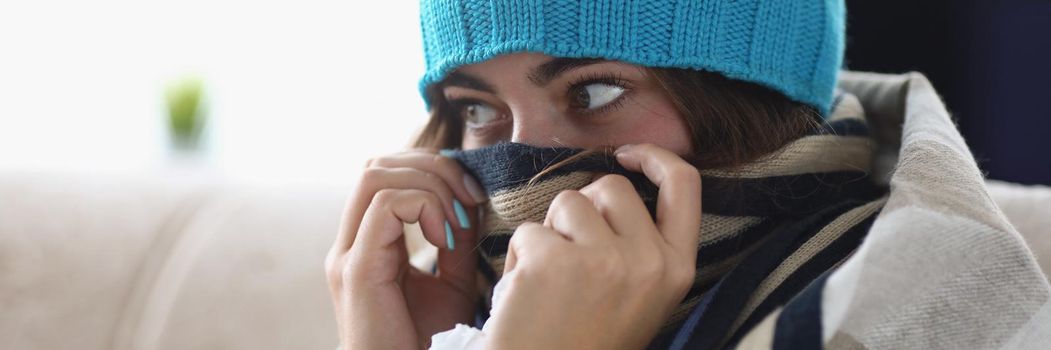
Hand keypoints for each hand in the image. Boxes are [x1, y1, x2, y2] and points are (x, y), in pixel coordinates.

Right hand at [324, 149, 486, 348]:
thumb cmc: (425, 342)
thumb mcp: (452, 283)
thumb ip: (456, 241)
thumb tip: (471, 201)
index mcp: (367, 243)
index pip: (386, 173)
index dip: (432, 169)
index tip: (473, 196)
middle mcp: (349, 243)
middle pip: (377, 163)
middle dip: (432, 166)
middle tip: (470, 197)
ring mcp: (348, 255)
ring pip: (376, 174)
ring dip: (429, 185)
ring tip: (457, 223)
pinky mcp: (357, 270)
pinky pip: (384, 206)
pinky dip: (423, 207)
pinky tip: (445, 240)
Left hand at [486, 144, 701, 349]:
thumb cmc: (587, 342)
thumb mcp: (640, 297)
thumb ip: (641, 245)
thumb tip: (615, 182)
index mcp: (677, 269)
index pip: (685, 184)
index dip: (655, 158)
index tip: (627, 155)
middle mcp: (648, 261)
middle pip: (611, 187)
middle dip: (584, 209)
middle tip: (571, 258)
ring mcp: (601, 260)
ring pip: (568, 201)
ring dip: (551, 231)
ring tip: (549, 281)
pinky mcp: (553, 260)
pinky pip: (529, 230)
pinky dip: (519, 257)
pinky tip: (525, 295)